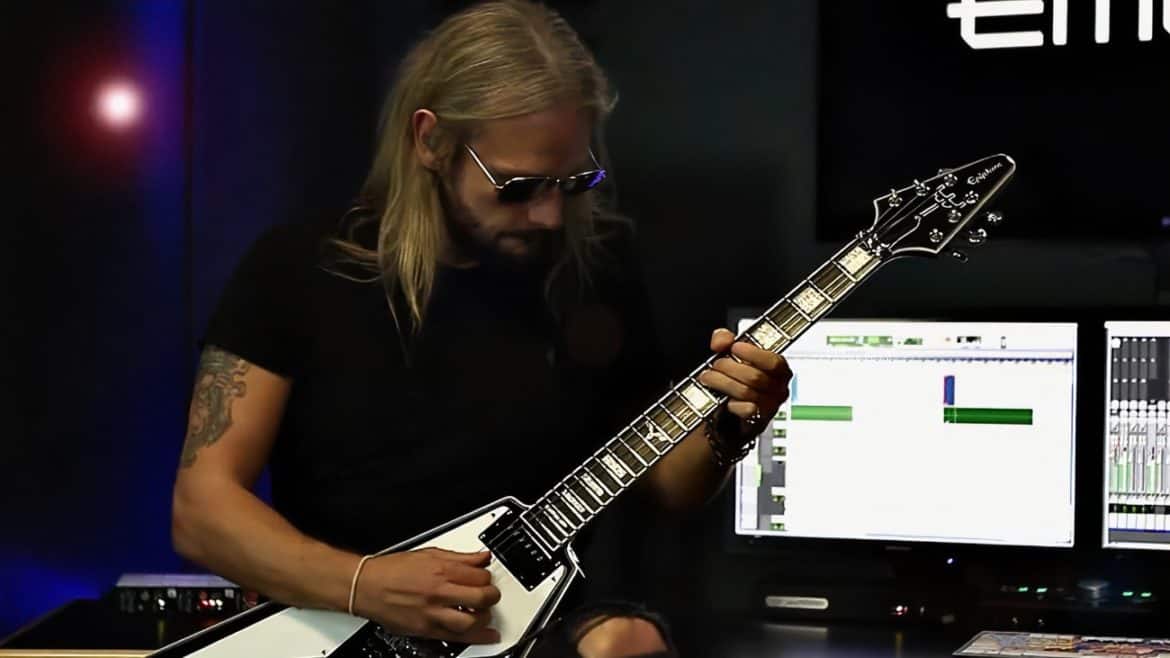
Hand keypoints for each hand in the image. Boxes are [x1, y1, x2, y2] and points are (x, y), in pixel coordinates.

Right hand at [352, 548, 501, 643]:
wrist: (366, 586)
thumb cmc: (392, 570)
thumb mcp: (429, 553)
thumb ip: (459, 557)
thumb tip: (481, 557)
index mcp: (441, 570)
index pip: (480, 575)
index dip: (487, 577)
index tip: (486, 578)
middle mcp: (439, 592)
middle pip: (480, 597)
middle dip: (491, 596)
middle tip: (491, 595)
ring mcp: (432, 613)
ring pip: (472, 620)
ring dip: (484, 617)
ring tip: (484, 613)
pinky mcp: (426, 630)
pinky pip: (456, 637)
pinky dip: (476, 637)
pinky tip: (487, 636)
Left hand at [698, 328, 792, 433]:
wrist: (728, 412)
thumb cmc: (735, 380)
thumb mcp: (730, 353)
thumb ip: (725, 339)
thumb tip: (721, 341)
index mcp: (779, 371)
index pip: (774, 362)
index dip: (753, 353)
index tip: (735, 347)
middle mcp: (778, 389)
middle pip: (755, 376)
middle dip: (729, 368)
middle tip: (715, 365)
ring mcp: (770, 407)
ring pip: (746, 391)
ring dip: (722, 382)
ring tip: (709, 378)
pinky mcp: (758, 421)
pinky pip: (745, 410)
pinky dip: (731, 403)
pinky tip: (723, 399)